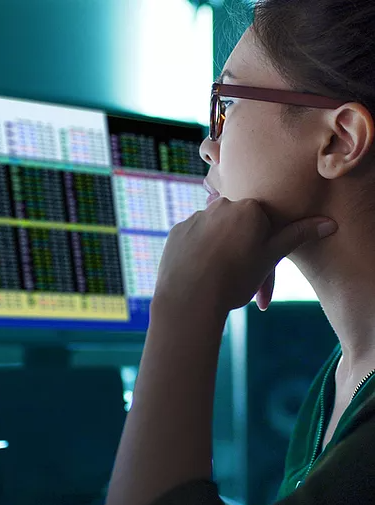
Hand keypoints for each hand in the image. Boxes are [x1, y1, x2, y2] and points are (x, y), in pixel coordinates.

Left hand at [153, 196, 336, 314]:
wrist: (190, 298)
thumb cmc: (235, 280)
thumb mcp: (270, 258)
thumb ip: (296, 236)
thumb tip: (328, 224)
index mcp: (248, 208)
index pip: (263, 221)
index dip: (263, 245)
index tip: (257, 266)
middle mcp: (219, 206)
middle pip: (236, 225)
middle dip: (241, 247)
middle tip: (239, 277)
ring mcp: (195, 218)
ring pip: (214, 232)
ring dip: (219, 249)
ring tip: (218, 278)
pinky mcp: (176, 232)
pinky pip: (193, 239)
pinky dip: (198, 253)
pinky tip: (199, 273)